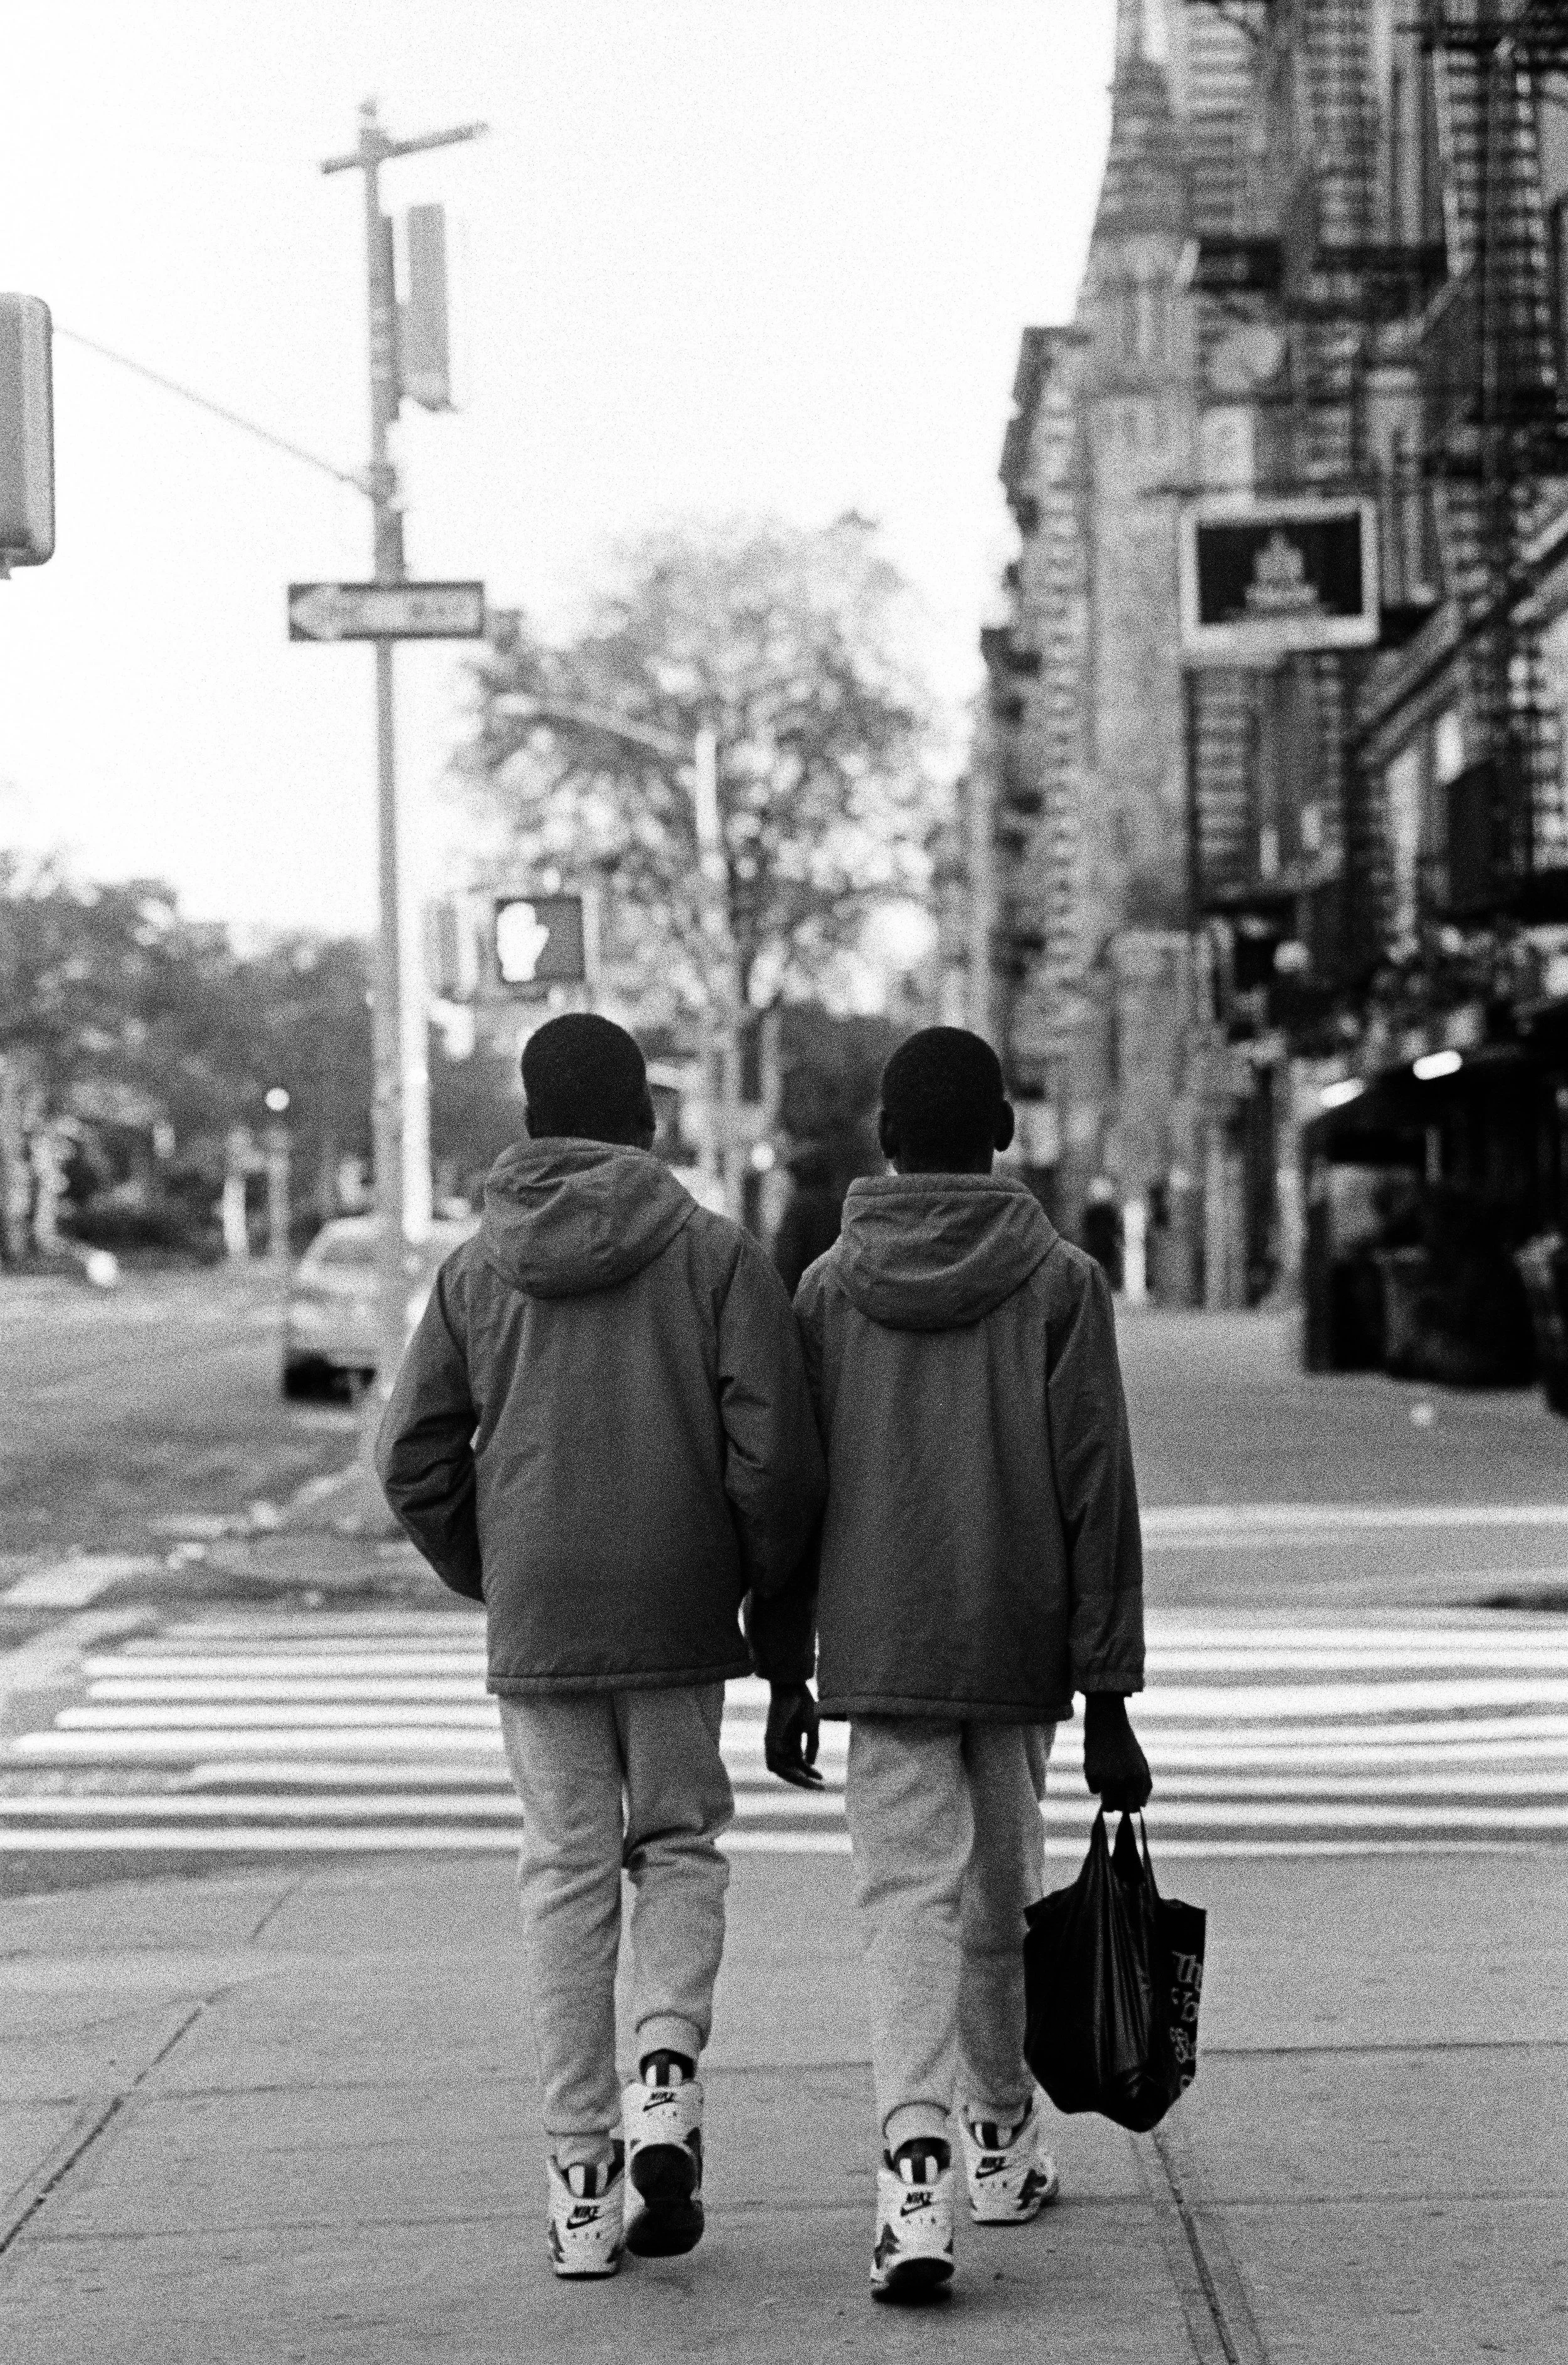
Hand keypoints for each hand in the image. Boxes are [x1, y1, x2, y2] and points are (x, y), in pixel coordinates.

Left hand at [765, 1682, 822, 1788]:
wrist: (794, 1687)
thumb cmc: (803, 1703)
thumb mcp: (811, 1727)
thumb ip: (812, 1745)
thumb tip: (811, 1765)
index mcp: (791, 1740)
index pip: (798, 1763)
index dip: (810, 1773)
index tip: (823, 1780)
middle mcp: (781, 1744)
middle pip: (789, 1769)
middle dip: (803, 1780)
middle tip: (818, 1788)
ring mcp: (774, 1742)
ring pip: (780, 1770)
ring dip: (795, 1778)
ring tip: (810, 1783)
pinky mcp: (769, 1740)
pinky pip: (773, 1762)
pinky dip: (785, 1771)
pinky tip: (800, 1773)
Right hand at [1082, 1693, 1151, 1812]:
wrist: (1107, 1722)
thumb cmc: (1127, 1744)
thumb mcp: (1142, 1763)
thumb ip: (1145, 1786)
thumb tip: (1141, 1806)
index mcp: (1138, 1777)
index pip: (1135, 1808)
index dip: (1130, 1806)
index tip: (1127, 1801)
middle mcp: (1123, 1779)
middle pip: (1119, 1810)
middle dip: (1118, 1805)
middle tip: (1117, 1793)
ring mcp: (1105, 1777)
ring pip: (1106, 1806)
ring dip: (1107, 1798)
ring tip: (1109, 1783)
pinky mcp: (1090, 1772)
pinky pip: (1094, 1789)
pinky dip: (1096, 1783)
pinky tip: (1099, 1767)